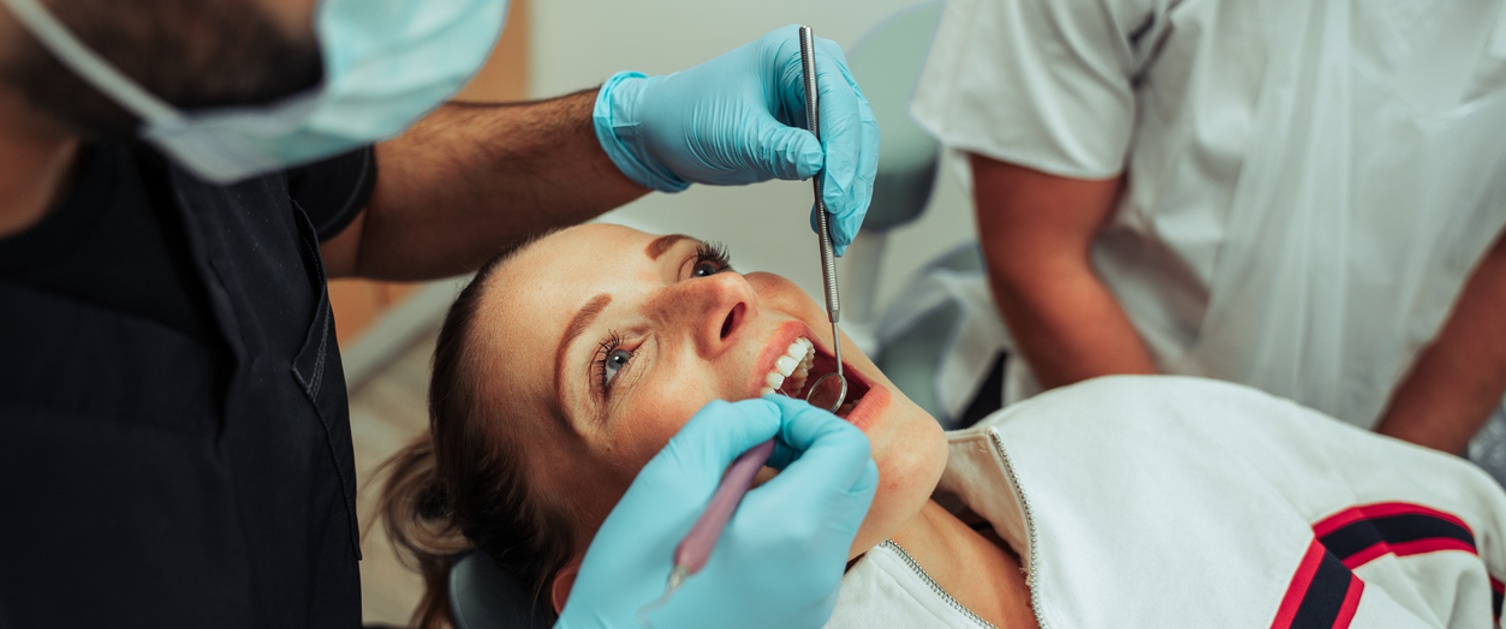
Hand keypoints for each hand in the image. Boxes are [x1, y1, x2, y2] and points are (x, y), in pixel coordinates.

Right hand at [555, 396, 877, 628]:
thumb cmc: (631, 576)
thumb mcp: (669, 478)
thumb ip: (728, 427)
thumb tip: (765, 416)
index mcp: (792, 528)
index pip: (848, 448)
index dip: (808, 418)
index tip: (765, 420)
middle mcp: (818, 569)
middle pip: (854, 481)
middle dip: (813, 448)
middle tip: (759, 445)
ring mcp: (814, 599)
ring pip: (834, 516)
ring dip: (800, 485)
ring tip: (736, 490)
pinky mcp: (800, 616)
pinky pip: (814, 553)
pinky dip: (790, 525)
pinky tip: (736, 531)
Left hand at [593, 25, 878, 254]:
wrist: (666, 131)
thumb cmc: (689, 115)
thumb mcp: (733, 134)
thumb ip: (777, 147)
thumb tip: (818, 162)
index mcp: (794, 53)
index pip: (836, 100)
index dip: (842, 149)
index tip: (836, 191)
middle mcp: (814, 74)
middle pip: (855, 126)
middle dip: (851, 177)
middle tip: (841, 219)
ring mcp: (817, 104)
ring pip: (854, 150)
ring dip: (851, 193)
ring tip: (838, 232)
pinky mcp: (813, 134)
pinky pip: (839, 165)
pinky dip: (838, 195)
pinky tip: (829, 223)